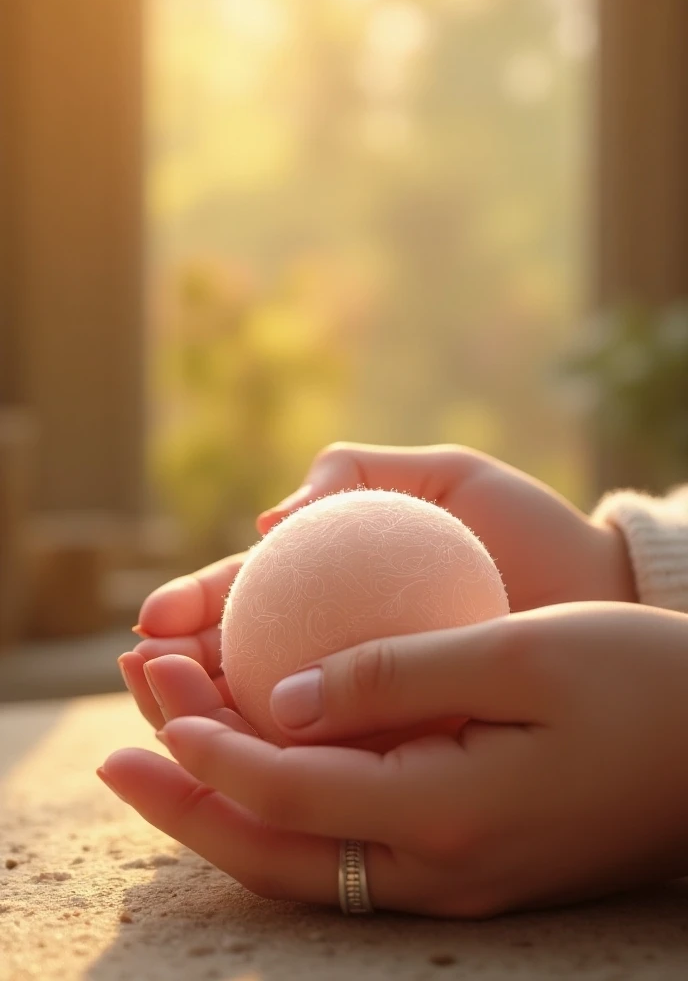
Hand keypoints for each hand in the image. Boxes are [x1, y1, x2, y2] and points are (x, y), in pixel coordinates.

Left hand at [100, 603, 687, 916]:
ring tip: (163, 755)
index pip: (287, 790)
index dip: (209, 744)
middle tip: (113, 753)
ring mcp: (452, 877)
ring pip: (303, 861)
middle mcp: (438, 868)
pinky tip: (260, 765)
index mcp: (447, 816)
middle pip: (275, 851)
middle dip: (186, 799)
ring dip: (224, 806)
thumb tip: (285, 696)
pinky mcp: (466, 861)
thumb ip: (398, 674)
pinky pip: (347, 849)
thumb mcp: (524, 652)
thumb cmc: (639, 684)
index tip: (154, 688)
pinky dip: (284, 809)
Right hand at [125, 442, 635, 726]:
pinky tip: (242, 752)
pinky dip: (276, 755)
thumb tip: (274, 520)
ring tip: (166, 703)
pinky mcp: (397, 743)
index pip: (246, 597)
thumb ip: (359, 472)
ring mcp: (363, 698)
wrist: (599, 592)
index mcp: (334, 584)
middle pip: (238, 661)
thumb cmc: (524, 530)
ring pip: (265, 714)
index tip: (156, 620)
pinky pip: (328, 753)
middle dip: (176, 669)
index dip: (193, 606)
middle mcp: (336, 646)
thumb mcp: (443, 477)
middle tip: (147, 669)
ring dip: (203, 715)